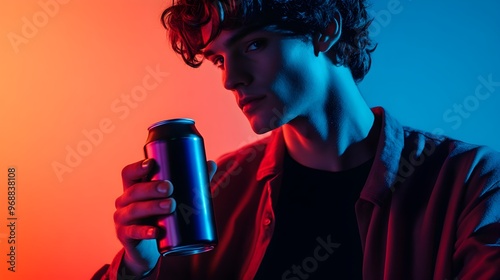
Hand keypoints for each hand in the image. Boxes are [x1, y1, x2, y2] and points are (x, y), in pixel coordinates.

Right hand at [113, 158, 216, 275]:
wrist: (148, 249)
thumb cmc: (160, 217)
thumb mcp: (171, 199)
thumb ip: (190, 183)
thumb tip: (211, 164)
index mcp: (133, 188)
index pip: (128, 173)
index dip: (137, 167)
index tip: (151, 163)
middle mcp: (124, 202)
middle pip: (134, 191)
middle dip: (151, 188)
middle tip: (170, 187)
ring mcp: (123, 219)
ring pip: (134, 210)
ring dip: (152, 207)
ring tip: (170, 205)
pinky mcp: (125, 236)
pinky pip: (134, 233)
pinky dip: (145, 232)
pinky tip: (156, 231)